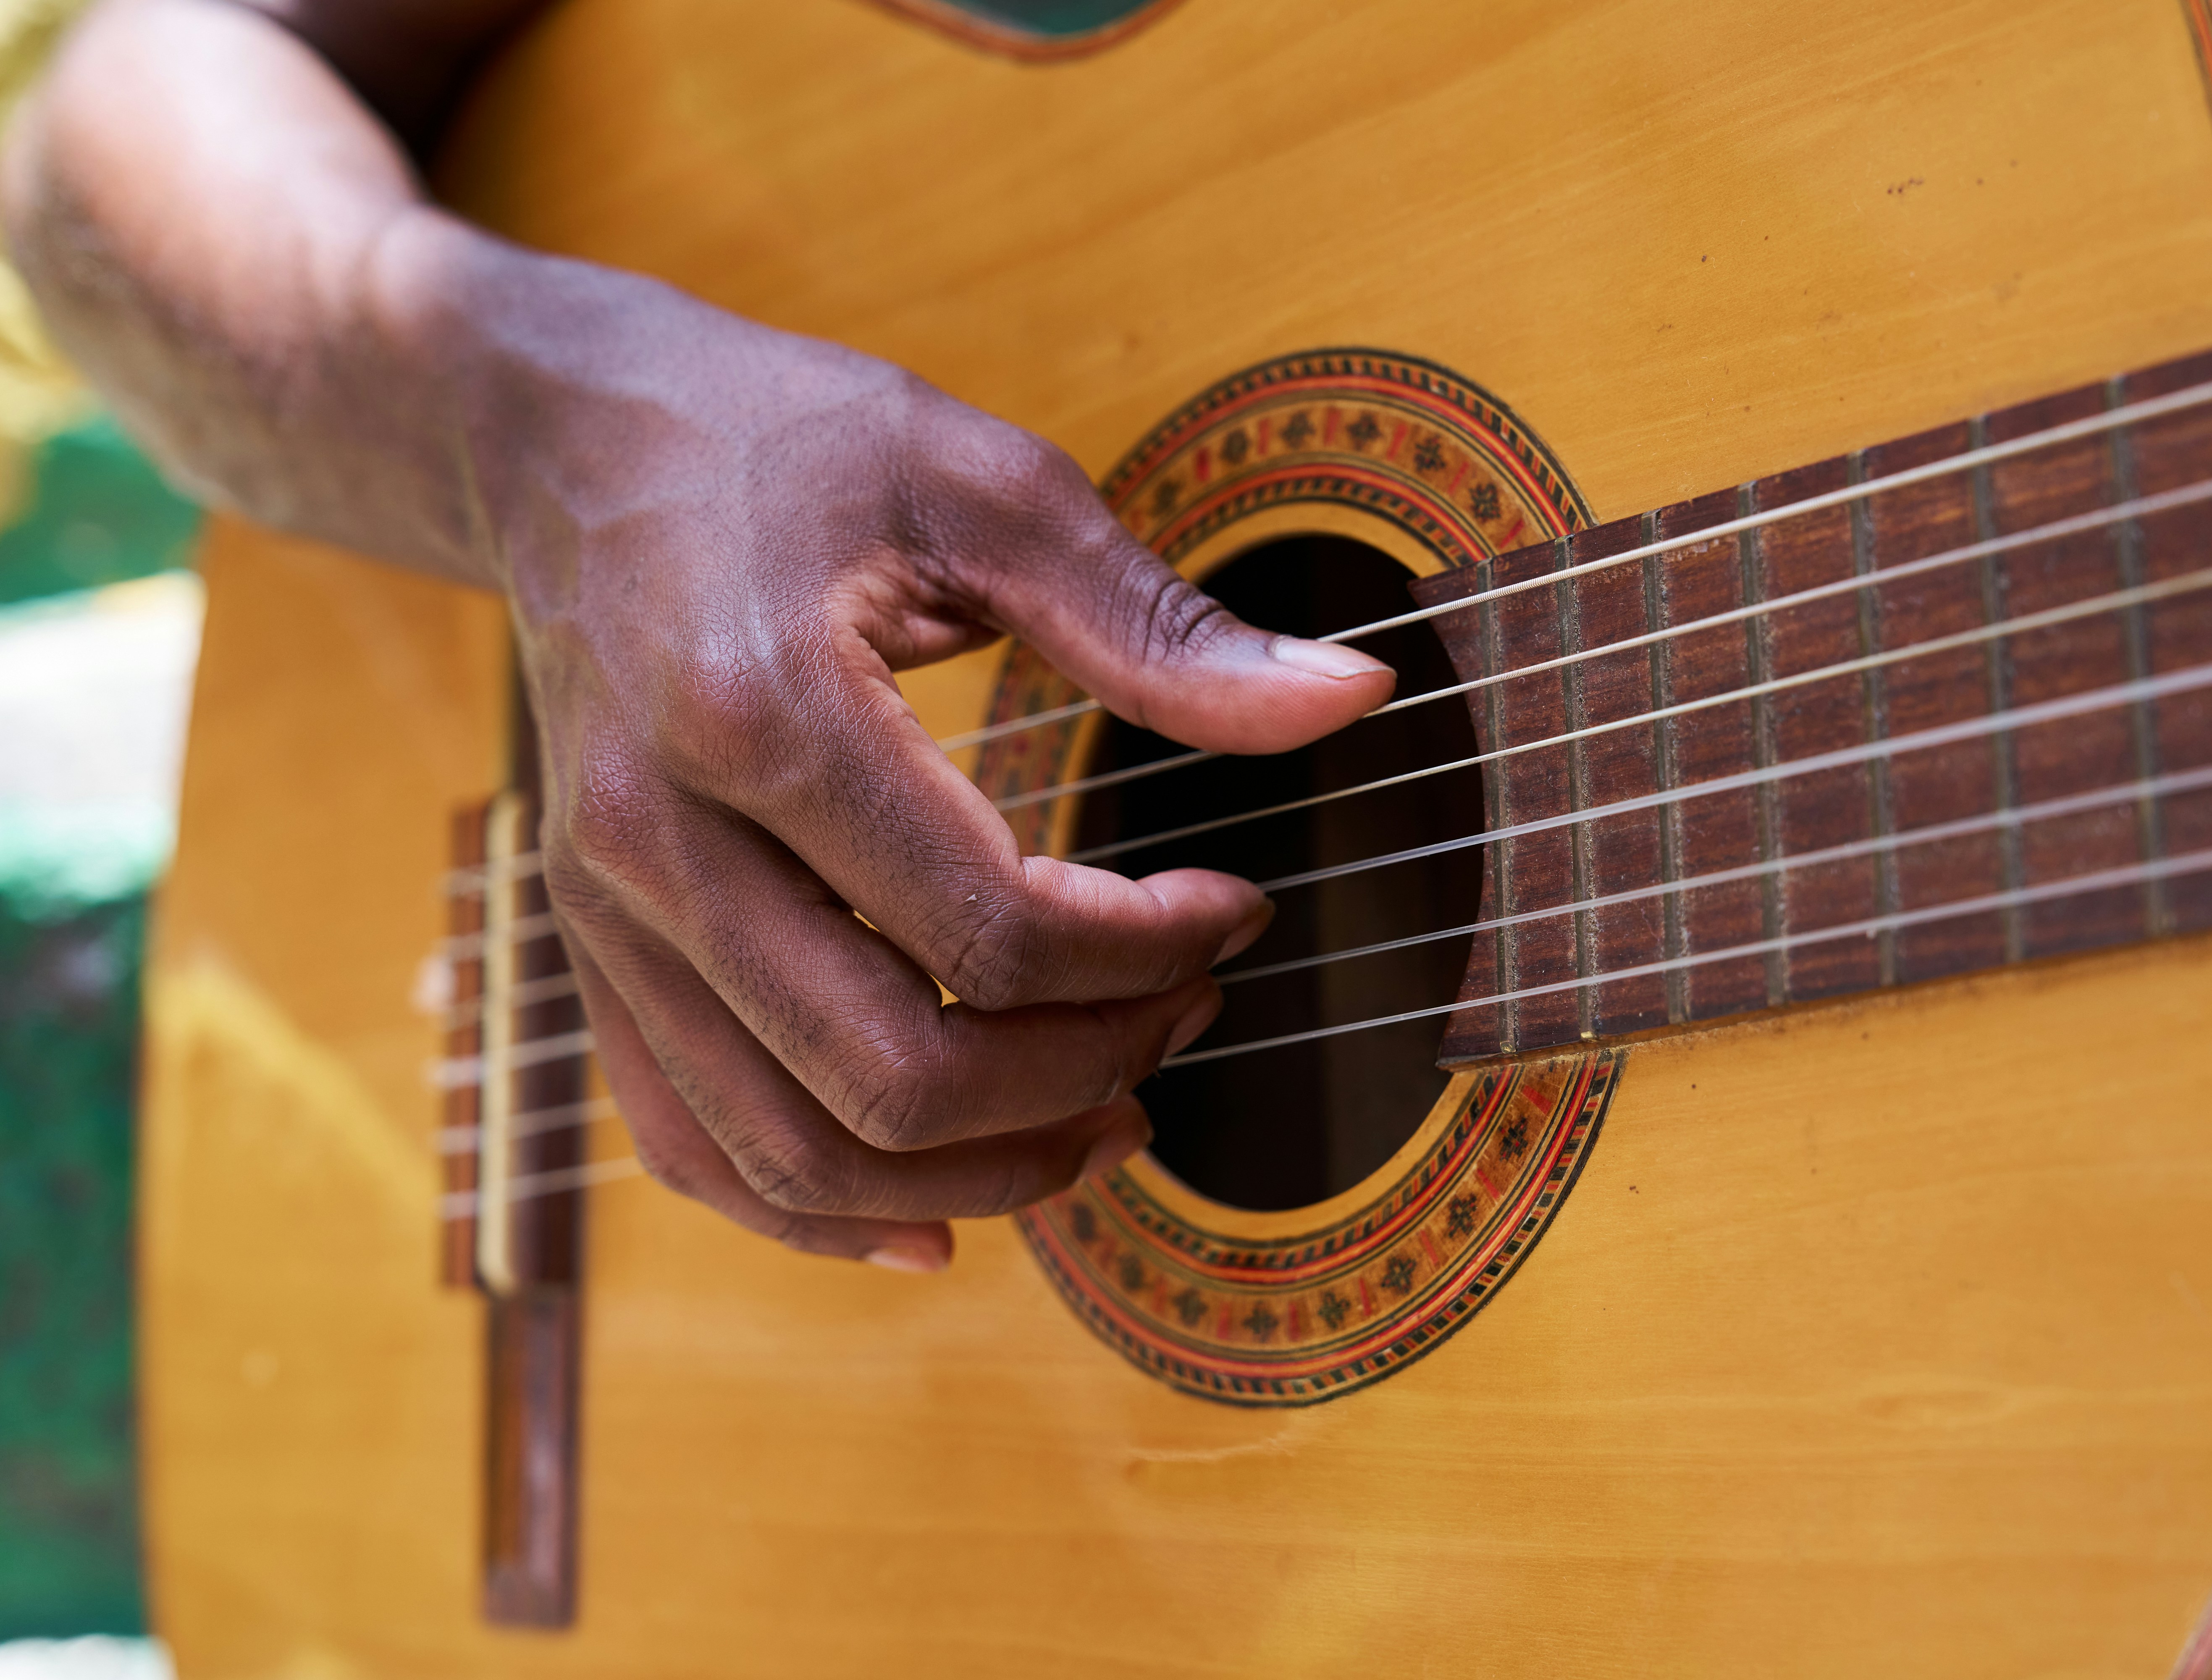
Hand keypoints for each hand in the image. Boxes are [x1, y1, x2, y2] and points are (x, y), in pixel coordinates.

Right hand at [463, 260, 1394, 1267]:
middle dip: (1078, 1077)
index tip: (1234, 910)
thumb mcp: (983, 483)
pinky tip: (934, 1220)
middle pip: (893, 1075)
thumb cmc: (777, 441)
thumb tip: (1351, 700)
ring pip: (795, 1148)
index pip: (990, 931)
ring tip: (1103, 1122)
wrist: (563, 442)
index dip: (1146, 951)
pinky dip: (817, 1215)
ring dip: (974, 1174)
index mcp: (758, 714)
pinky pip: (692, 1144)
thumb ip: (1160, 622)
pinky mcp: (589, 952)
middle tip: (1187, 1015)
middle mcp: (656, 842)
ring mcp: (604, 917)